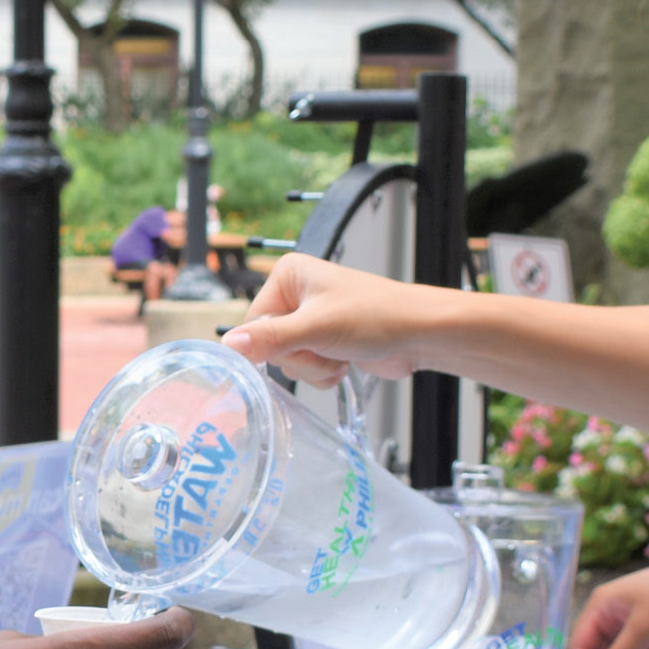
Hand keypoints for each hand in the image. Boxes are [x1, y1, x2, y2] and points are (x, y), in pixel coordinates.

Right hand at [222, 254, 439, 388]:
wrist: (420, 334)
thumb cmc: (375, 317)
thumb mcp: (317, 328)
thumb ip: (271, 338)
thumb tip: (228, 345)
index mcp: (287, 276)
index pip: (253, 323)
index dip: (273, 344)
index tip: (302, 343)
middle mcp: (295, 294)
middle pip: (269, 344)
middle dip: (300, 358)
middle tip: (327, 348)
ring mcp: (310, 319)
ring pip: (288, 360)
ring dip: (314, 368)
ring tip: (340, 354)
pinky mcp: (324, 340)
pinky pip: (306, 367)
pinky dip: (322, 373)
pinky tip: (343, 362)